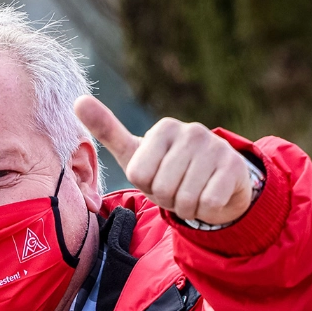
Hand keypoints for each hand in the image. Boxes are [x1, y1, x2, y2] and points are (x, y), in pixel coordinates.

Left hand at [74, 96, 254, 225]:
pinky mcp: (234, 167)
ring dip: (186, 206)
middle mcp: (191, 131)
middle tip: (176, 188)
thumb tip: (77, 100)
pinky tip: (210, 197)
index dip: (146, 186)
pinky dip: (205, 210)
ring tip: (192, 192)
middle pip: (161, 188)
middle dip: (166, 199)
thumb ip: (107, 130)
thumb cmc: (168, 171)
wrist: (216, 185)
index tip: (157, 177)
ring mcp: (215, 147)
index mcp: (163, 128)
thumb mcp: (134, 153)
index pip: (138, 174)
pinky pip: (207, 203)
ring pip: (184, 198)